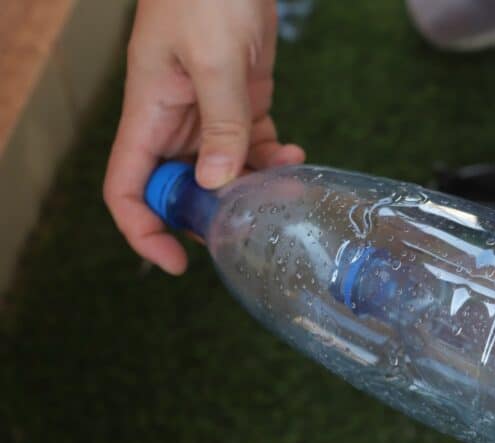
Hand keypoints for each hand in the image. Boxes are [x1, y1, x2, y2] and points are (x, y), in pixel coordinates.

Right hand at [104, 0, 304, 274]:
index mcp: (149, 115)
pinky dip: (272, 160)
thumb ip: (219, 122)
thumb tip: (217, 183)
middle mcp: (174, 123)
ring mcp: (208, 116)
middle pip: (179, 191)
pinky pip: (252, 147)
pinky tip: (296, 159)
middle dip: (210, 217)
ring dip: (251, 190)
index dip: (144, 231)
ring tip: (286, 192)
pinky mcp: (241, 105)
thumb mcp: (214, 58)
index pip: (128, 187)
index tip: (175, 262)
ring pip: (221, 174)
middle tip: (250, 229)